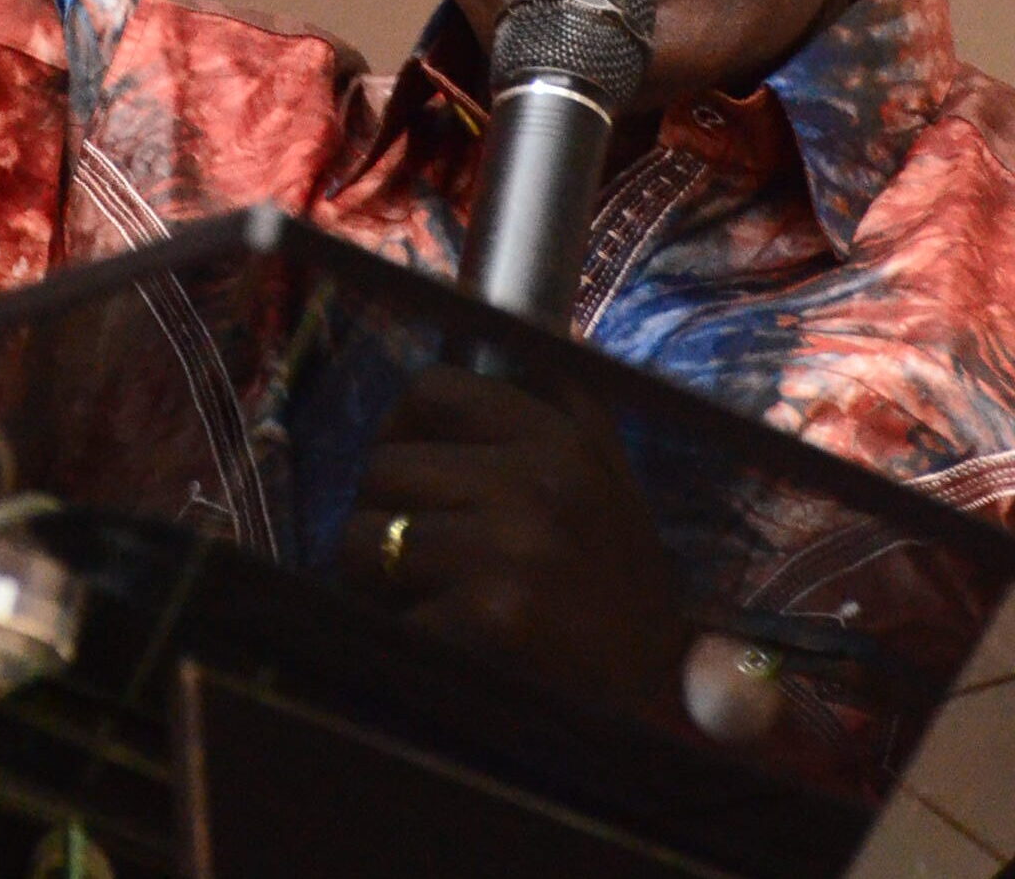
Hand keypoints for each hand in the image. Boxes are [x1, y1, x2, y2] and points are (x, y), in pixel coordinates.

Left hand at [339, 362, 687, 718]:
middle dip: (387, 520)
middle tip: (428, 568)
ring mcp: (515, 548)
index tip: (414, 477)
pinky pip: (383, 615)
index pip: (432, 387)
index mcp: (565, 436)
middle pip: (384, 467)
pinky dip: (400, 644)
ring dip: (379, 584)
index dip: (404, 431)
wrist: (658, 714)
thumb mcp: (598, 481)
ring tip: (435, 609)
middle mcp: (542, 480)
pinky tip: (451, 657)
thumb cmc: (613, 597)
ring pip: (366, 539)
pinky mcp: (490, 620)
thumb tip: (462, 309)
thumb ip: (541, 410)